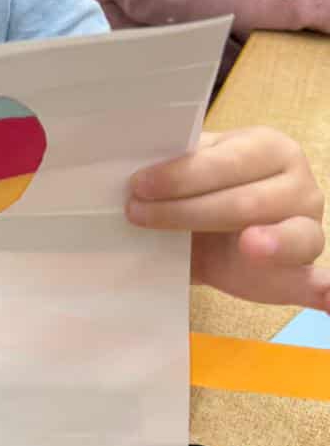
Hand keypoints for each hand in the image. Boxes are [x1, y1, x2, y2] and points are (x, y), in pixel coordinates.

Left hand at [125, 126, 329, 310]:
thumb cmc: (195, 193)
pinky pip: (317, 281)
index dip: (182, 175)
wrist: (204, 233)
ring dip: (263, 244)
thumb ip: (174, 166)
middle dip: (188, 210)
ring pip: (287, 236)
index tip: (139, 186)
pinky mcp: (303, 270)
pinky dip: (326, 291)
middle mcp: (297, 183)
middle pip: (247, 200)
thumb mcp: (186, 172)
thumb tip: (136, 172)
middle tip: (139, 214)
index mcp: (267, 147)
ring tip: (248, 246)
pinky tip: (329, 298)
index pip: (227, 161)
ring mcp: (308, 226)